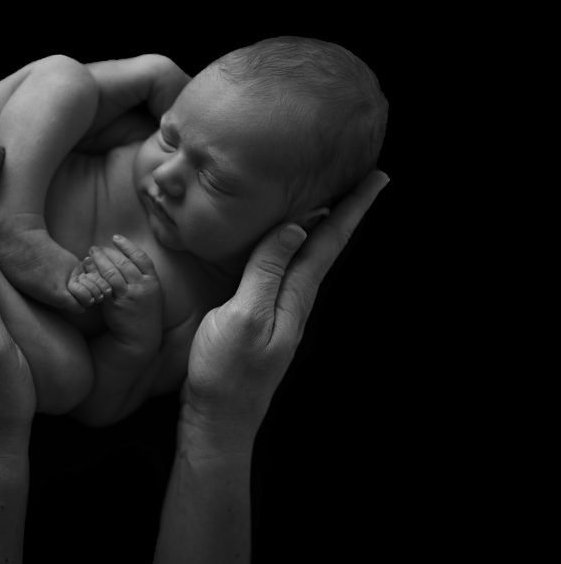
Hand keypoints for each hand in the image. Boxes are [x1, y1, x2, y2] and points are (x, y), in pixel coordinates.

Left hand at [69, 234, 162, 352]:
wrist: (140, 339)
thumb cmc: (143, 314)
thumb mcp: (151, 294)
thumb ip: (143, 277)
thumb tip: (127, 258)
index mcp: (153, 281)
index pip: (141, 257)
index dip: (127, 245)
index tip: (115, 238)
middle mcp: (143, 286)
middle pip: (124, 262)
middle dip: (108, 252)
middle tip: (95, 247)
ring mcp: (130, 295)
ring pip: (112, 271)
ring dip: (99, 261)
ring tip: (89, 255)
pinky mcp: (117, 304)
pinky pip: (104, 285)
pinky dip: (95, 275)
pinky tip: (88, 271)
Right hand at [181, 171, 389, 452]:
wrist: (218, 419)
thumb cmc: (226, 371)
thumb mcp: (243, 316)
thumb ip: (267, 272)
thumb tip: (295, 227)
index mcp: (295, 295)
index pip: (329, 242)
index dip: (352, 209)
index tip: (378, 179)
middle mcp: (294, 300)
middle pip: (324, 246)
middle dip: (345, 211)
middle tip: (365, 179)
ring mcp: (278, 311)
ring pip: (306, 257)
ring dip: (322, 226)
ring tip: (332, 198)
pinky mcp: (259, 317)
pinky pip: (283, 269)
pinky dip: (292, 246)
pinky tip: (283, 241)